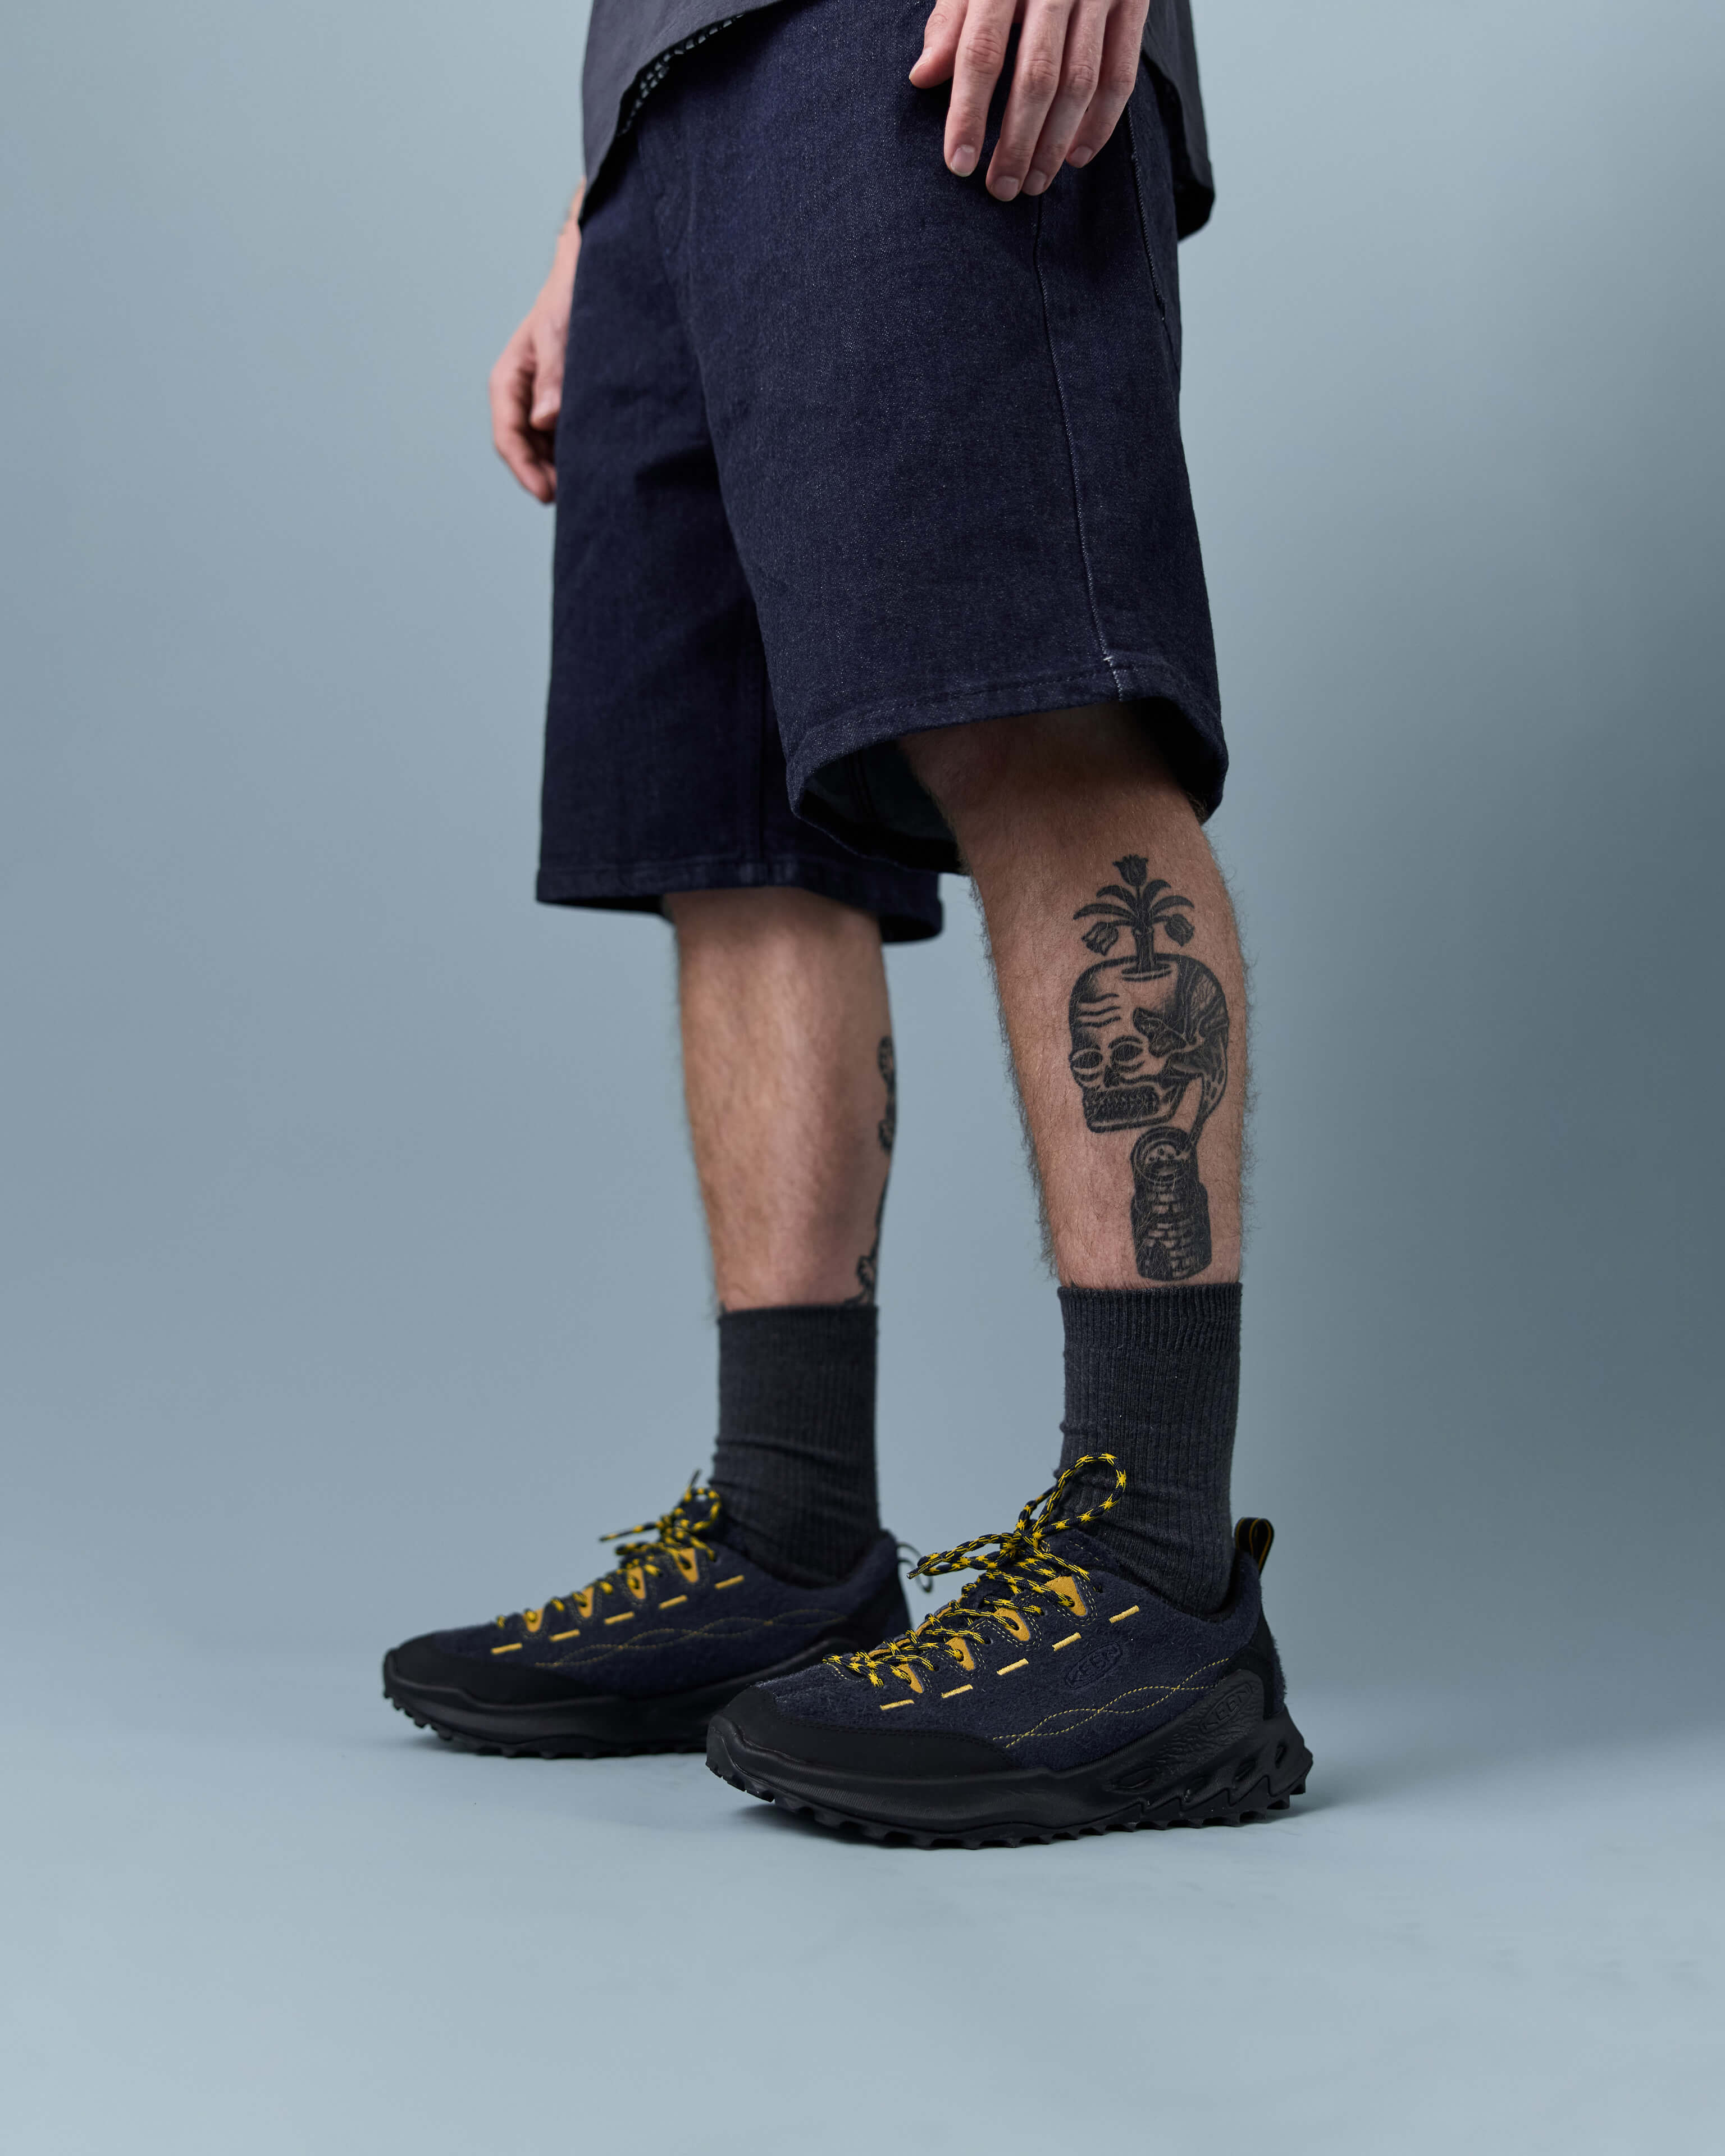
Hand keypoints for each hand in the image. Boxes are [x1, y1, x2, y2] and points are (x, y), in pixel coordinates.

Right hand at [489, 183, 583, 501]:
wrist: (599, 271)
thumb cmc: (573, 296)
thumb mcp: (560, 332)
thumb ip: (554, 376)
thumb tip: (546, 421)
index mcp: (510, 379)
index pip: (508, 436)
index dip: (525, 470)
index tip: (549, 495)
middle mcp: (525, 396)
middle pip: (528, 451)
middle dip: (548, 478)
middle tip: (581, 500)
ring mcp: (547, 402)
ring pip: (548, 450)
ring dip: (565, 470)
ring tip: (595, 488)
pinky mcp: (570, 403)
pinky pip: (569, 439)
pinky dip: (579, 455)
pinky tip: (601, 466)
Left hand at [909, 0, 1148, 201]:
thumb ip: (951, 21)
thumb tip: (923, 77)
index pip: (981, 52)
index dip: (968, 113)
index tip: (959, 163)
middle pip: (1037, 77)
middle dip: (1017, 142)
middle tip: (1001, 188)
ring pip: (1080, 82)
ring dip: (1056, 143)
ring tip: (1034, 182)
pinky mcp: (1132, 1)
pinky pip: (1120, 74)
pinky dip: (1100, 123)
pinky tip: (1077, 156)